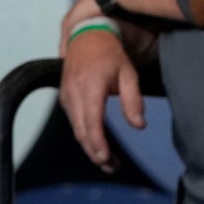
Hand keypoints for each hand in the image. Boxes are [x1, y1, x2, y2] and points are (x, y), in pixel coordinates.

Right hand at [59, 25, 144, 169]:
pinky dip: (84, 135)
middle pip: (82, 132)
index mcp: (90, 88)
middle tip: (112, 167)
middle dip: (96, 153)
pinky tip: (97, 144)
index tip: (107, 160)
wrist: (87, 36)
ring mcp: (66, 96)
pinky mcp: (64, 98)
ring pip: (76, 129)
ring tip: (108, 161)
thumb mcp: (128, 74)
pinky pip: (74, 122)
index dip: (98, 144)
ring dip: (90, 147)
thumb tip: (139, 126)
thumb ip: (132, 100)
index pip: (92, 123)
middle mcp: (73, 94)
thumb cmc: (112, 54)